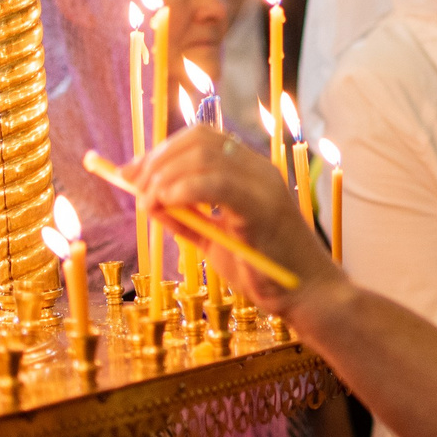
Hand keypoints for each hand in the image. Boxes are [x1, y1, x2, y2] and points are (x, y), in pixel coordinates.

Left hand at [132, 127, 342, 316]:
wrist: (306, 296)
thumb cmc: (264, 271)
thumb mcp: (214, 240)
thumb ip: (185, 218)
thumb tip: (148, 200)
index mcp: (250, 171)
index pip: (200, 139)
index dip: (161, 151)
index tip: (131, 174)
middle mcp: (259, 169)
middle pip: (198, 140)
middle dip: (157, 161)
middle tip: (135, 189)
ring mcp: (263, 185)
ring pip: (203, 156)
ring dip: (164, 176)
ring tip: (149, 203)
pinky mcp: (263, 208)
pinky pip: (216, 184)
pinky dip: (183, 189)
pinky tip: (166, 203)